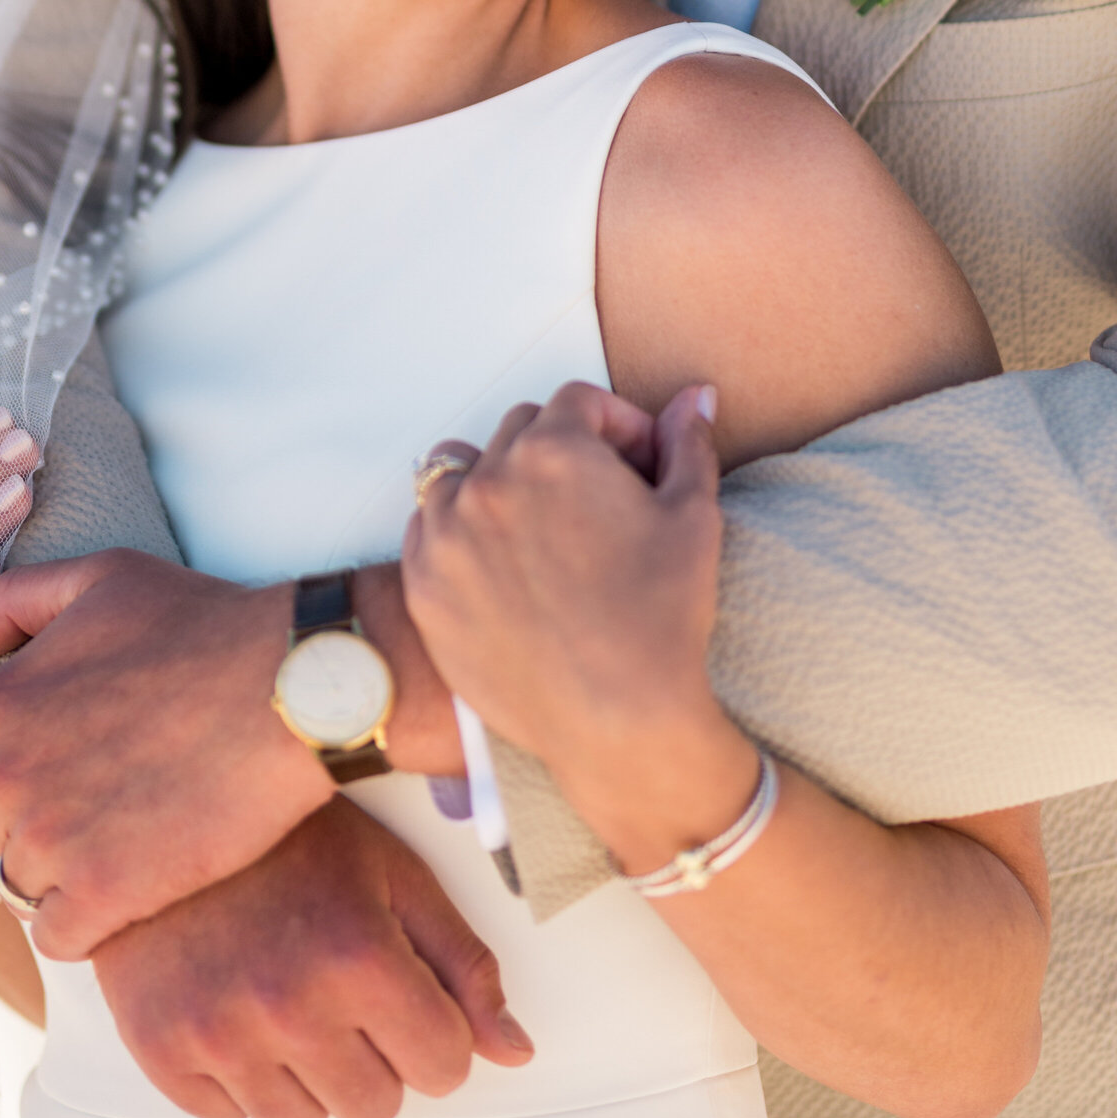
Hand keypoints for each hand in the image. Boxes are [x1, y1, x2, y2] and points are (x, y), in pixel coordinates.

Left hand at [0, 549, 332, 957]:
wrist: (289, 689)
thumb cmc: (203, 625)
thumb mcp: (104, 580)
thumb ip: (14, 601)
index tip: (29, 778)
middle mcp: (7, 778)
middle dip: (35, 822)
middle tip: (104, 795)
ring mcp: (51, 841)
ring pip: (24, 886)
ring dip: (65, 872)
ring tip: (127, 835)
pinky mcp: (103, 895)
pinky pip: (61, 937)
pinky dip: (92, 920)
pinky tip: (136, 880)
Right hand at [94, 800, 532, 1117]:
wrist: (163, 808)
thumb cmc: (285, 833)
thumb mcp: (394, 873)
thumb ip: (462, 962)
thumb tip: (513, 1049)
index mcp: (360, 956)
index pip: (445, 1067)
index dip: (436, 1029)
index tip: (408, 992)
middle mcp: (291, 1006)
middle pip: (378, 1106)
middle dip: (376, 1055)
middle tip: (344, 987)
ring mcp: (222, 1036)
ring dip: (310, 1073)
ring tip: (291, 994)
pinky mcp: (165, 1052)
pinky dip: (243, 1076)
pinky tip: (241, 1005)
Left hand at [404, 381, 749, 864]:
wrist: (616, 722)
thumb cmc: (661, 619)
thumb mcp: (693, 516)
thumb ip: (687, 443)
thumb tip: (693, 395)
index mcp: (553, 451)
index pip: (579, 403)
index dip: (619, 429)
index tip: (640, 470)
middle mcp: (488, 481)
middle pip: (521, 431)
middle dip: (563, 451)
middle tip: (600, 506)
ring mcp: (446, 534)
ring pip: (461, 472)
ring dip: (500, 482)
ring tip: (542, 530)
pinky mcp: (423, 586)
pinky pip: (429, 529)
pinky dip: (460, 532)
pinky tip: (504, 568)